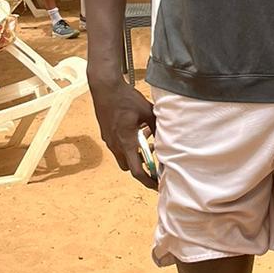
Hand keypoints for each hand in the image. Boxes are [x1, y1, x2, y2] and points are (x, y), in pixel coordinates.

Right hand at [88, 73, 158, 190]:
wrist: (104, 87)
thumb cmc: (125, 98)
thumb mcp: (147, 112)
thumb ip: (157, 127)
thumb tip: (168, 137)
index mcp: (126, 142)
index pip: (136, 171)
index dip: (148, 181)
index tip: (157, 185)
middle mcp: (115, 145)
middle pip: (129, 167)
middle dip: (142, 168)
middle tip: (154, 165)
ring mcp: (109, 140)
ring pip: (123, 156)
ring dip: (135, 154)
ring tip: (148, 143)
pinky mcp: (106, 133)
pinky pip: (118, 146)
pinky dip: (128, 145)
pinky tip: (137, 131)